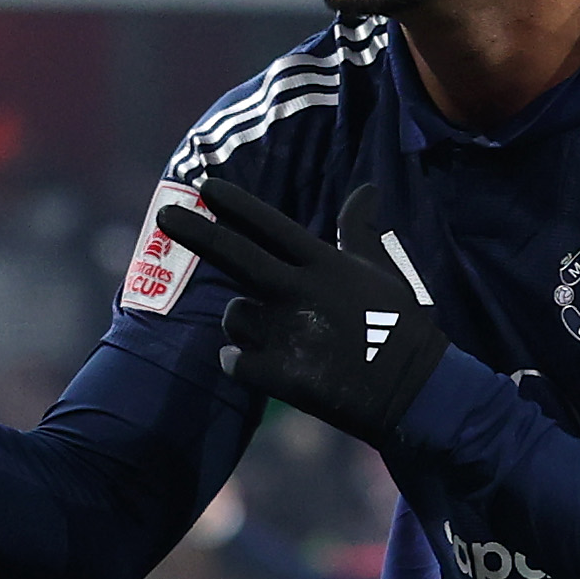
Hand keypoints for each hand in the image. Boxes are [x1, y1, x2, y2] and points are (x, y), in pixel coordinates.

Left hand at [157, 179, 443, 449]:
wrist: (414, 391)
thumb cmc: (398, 326)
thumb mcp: (380, 270)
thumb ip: (360, 229)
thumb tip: (366, 188)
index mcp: (325, 264)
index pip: (270, 225)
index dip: (236, 205)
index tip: (207, 188)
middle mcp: (301, 291)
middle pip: (235, 255)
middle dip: (196, 231)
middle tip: (165, 214)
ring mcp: (288, 333)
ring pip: (236, 316)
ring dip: (245, 324)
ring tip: (284, 337)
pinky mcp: (280, 374)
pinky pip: (233, 361)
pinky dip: (240, 363)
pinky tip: (266, 367)